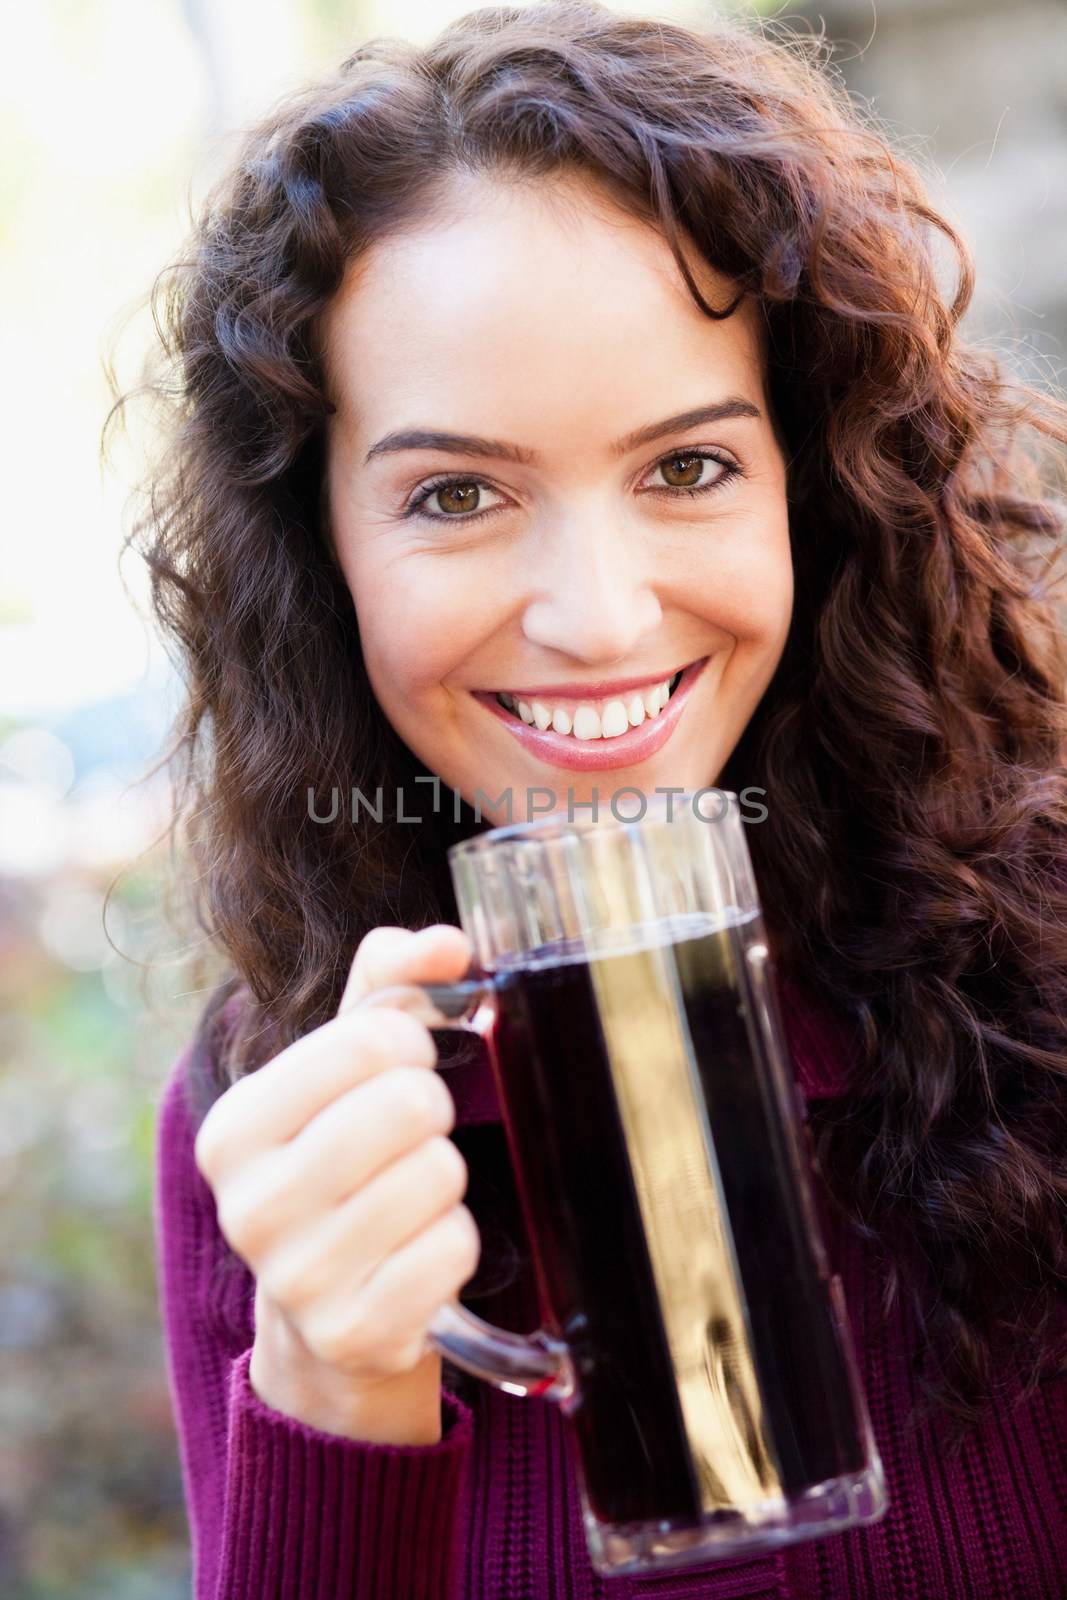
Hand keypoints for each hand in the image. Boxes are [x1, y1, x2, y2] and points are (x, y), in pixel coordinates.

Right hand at [193, 924, 480, 1438]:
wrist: (324, 1320)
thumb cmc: (341, 1165)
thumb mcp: (344, 1072)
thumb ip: (389, 985)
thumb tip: (448, 943)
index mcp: (233, 1129)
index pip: (370, 1038)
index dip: (410, 1044)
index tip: (400, 1069)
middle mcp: (250, 1206)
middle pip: (410, 1105)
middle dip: (431, 1111)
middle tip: (412, 1136)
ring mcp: (298, 1279)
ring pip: (439, 1174)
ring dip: (445, 1179)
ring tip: (410, 1197)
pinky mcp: (354, 1333)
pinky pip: (455, 1248)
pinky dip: (457, 1243)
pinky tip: (418, 1254)